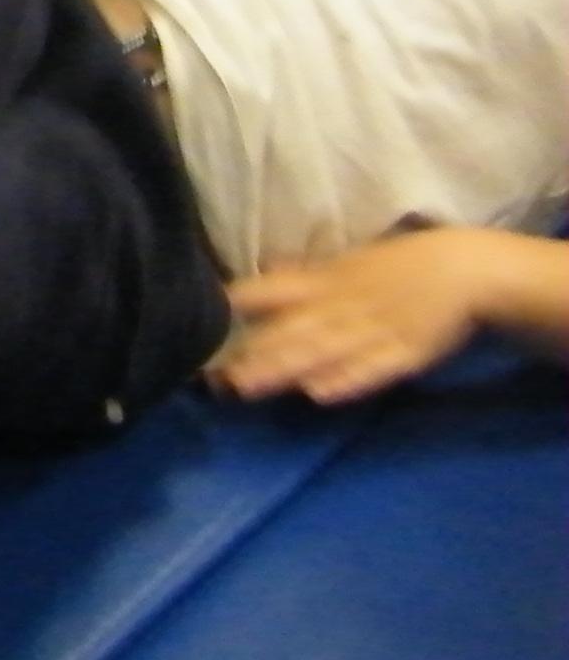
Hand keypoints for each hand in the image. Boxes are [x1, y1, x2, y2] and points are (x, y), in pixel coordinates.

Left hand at [217, 232, 501, 403]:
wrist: (460, 268)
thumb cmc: (395, 267)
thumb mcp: (345, 264)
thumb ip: (301, 277)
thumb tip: (257, 274)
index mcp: (324, 280)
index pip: (270, 290)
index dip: (237, 304)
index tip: (200, 321)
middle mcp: (341, 305)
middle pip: (291, 330)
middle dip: (253, 353)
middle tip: (213, 376)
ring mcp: (373, 330)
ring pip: (322, 353)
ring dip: (284, 370)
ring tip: (247, 386)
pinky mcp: (405, 355)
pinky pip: (373, 371)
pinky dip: (347, 382)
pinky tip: (319, 395)